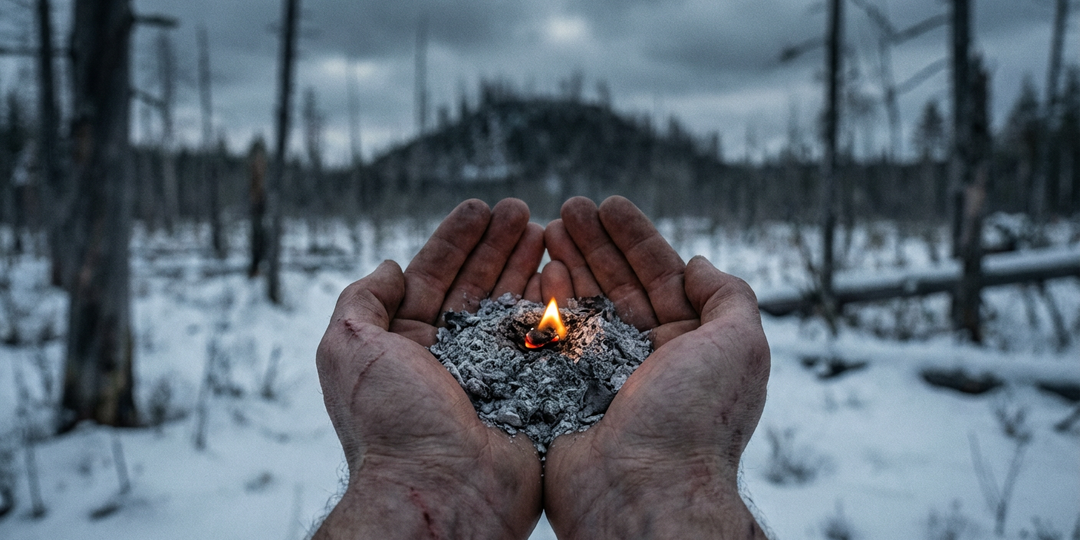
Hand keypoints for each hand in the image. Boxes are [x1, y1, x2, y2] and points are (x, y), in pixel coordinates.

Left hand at [314, 199, 544, 538]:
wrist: (442, 489)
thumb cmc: (390, 421)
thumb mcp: (348, 350)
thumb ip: (361, 302)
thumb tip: (391, 267)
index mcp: (406, 346)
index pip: (433, 278)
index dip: (456, 241)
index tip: (481, 208)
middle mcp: (450, 357)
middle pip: (478, 286)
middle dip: (499, 245)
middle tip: (523, 210)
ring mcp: (493, 374)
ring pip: (514, 306)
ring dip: (529, 266)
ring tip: (549, 229)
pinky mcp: (530, 392)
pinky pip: (545, 339)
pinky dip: (555, 304)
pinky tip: (565, 274)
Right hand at [541, 196, 770, 538]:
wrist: (641, 490)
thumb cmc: (695, 418)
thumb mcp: (738, 345)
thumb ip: (729, 297)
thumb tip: (698, 263)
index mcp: (691, 346)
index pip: (662, 276)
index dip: (635, 237)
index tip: (607, 204)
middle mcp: (650, 359)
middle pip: (619, 284)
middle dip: (595, 243)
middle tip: (567, 208)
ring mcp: (606, 376)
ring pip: (584, 306)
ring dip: (567, 264)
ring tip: (546, 229)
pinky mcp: (568, 394)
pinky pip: (556, 339)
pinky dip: (546, 303)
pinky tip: (536, 273)